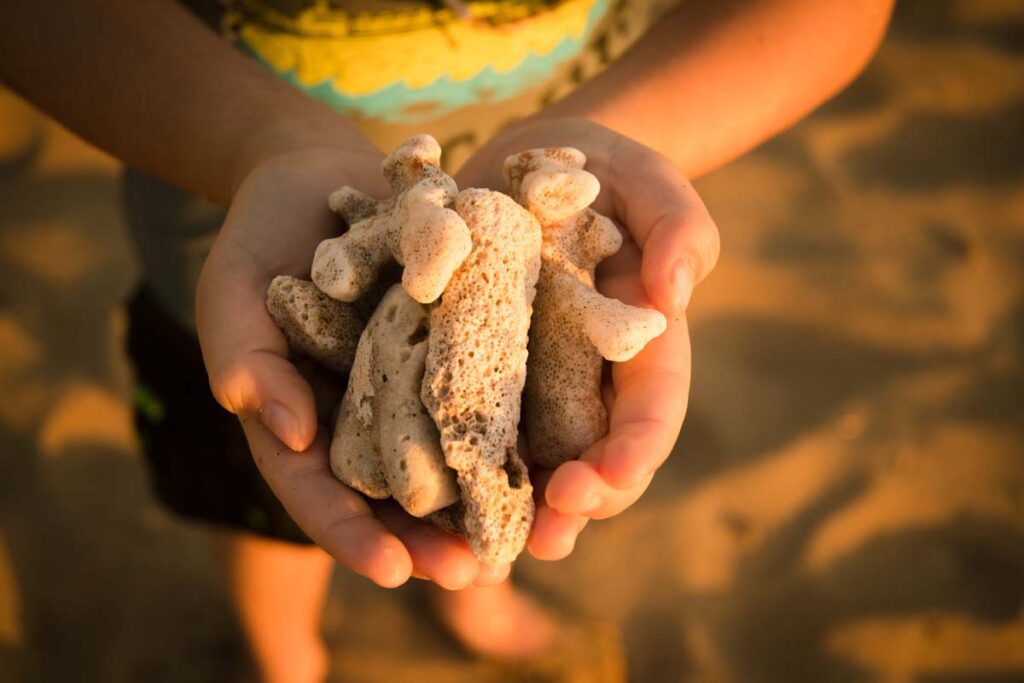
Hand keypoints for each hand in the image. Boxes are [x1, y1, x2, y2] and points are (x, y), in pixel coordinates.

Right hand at [196, 144, 508, 588]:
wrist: (313, 172)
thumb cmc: (258, 237)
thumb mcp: (232, 292)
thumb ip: (244, 357)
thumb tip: (287, 433)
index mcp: (299, 420)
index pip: (318, 492)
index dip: (352, 534)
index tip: (392, 571)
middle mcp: (359, 414)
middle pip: (390, 491)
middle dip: (430, 536)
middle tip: (474, 571)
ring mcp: (407, 381)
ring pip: (443, 451)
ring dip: (480, 492)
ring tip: (524, 530)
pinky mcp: (450, 341)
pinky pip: (478, 386)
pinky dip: (508, 418)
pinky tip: (549, 445)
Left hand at [457, 118, 720, 558]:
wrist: (534, 161)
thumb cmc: (606, 170)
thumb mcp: (648, 179)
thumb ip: (678, 226)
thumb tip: (673, 296)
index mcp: (640, 347)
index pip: (649, 411)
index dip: (632, 453)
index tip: (601, 482)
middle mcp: (588, 380)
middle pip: (594, 456)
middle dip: (576, 504)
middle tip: (545, 539)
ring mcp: (534, 382)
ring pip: (533, 461)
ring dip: (513, 511)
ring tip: (486, 551)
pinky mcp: (476, 368)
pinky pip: (468, 424)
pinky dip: (454, 465)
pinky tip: (427, 501)